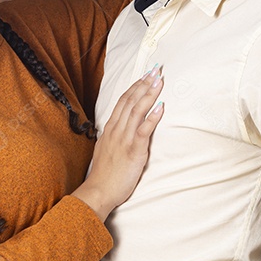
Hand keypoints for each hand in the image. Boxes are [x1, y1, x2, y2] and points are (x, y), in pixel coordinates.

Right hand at [72, 66, 163, 221]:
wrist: (99, 191)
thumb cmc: (104, 174)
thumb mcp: (105, 149)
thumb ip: (114, 136)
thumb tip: (120, 128)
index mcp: (110, 128)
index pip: (122, 101)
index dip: (134, 86)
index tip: (145, 75)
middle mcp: (117, 130)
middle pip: (130, 100)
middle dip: (144, 83)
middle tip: (155, 70)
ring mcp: (124, 139)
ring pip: (137, 110)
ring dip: (149, 93)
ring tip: (159, 80)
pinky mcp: (133, 150)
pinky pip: (144, 130)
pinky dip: (152, 116)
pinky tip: (161, 106)